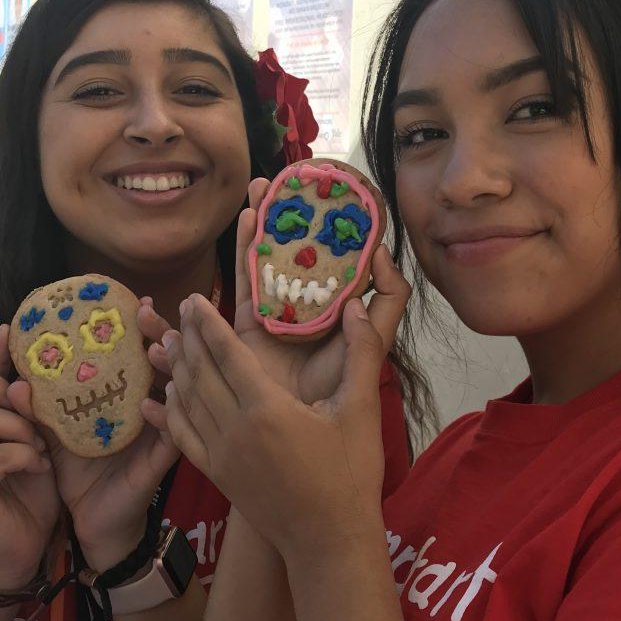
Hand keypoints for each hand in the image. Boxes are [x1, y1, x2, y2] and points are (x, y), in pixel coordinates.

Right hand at [0, 326, 59, 590]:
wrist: (19, 552)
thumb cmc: (28, 495)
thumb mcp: (34, 444)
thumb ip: (31, 413)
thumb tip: (39, 372)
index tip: (11, 329)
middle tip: (29, 406)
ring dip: (20, 427)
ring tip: (40, 447)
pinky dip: (24, 456)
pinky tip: (40, 468)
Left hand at [7, 308, 177, 574]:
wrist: (88, 521)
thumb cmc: (76, 469)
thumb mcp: (54, 431)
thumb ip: (38, 406)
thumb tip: (13, 378)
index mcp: (128, 393)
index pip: (141, 351)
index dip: (143, 325)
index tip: (136, 300)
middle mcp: (151, 406)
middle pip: (167, 362)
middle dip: (162, 333)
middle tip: (148, 313)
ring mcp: (161, 432)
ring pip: (178, 391)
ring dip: (169, 368)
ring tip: (157, 348)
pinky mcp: (162, 460)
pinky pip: (172, 434)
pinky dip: (164, 417)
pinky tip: (154, 403)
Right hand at [146, 179, 410, 408]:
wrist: (303, 439)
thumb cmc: (341, 393)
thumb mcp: (373, 347)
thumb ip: (387, 304)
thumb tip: (381, 255)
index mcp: (331, 304)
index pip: (328, 254)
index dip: (325, 224)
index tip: (322, 190)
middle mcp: (299, 305)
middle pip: (286, 251)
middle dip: (279, 216)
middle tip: (272, 181)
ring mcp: (269, 317)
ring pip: (259, 263)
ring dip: (253, 230)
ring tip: (252, 196)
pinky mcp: (243, 332)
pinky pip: (236, 292)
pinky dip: (234, 263)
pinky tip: (243, 222)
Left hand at [149, 291, 400, 560]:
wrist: (329, 541)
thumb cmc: (351, 475)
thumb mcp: (362, 410)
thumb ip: (361, 353)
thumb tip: (357, 306)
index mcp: (268, 408)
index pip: (227, 354)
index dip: (207, 323)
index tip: (194, 298)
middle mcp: (236, 429)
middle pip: (200, 373)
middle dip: (187, 337)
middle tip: (179, 308)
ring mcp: (222, 455)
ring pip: (187, 402)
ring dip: (176, 369)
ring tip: (166, 341)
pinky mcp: (218, 476)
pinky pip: (183, 437)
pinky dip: (169, 413)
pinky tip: (161, 399)